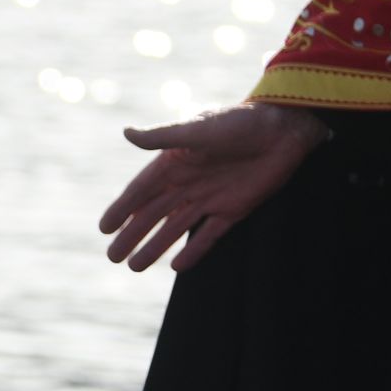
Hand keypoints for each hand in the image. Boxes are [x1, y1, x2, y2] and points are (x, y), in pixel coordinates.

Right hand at [99, 104, 329, 272]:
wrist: (286, 130)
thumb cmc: (242, 123)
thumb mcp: (200, 129)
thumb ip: (163, 137)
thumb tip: (126, 133)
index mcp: (176, 162)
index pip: (141, 191)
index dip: (122, 209)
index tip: (104, 229)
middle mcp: (188, 182)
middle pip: (153, 214)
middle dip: (132, 235)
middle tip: (112, 257)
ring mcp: (210, 198)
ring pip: (176, 228)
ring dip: (155, 247)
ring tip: (135, 267)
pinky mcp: (234, 210)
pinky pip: (209, 235)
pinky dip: (194, 250)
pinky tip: (178, 267)